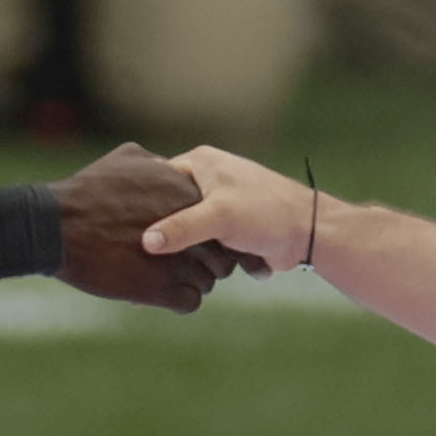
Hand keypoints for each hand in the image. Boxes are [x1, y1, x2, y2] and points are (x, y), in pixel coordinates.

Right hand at [57, 141, 232, 311]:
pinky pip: (190, 301)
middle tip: (180, 263)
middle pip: (218, 252)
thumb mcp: (126, 158)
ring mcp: (178, 260)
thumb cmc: (87, 191)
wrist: (55, 224)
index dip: (204, 231)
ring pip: (208, 280)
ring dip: (192, 282)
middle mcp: (190, 228)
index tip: (188, 239)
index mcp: (187, 195)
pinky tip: (159, 293)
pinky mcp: (161, 289)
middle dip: (204, 260)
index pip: (215, 218)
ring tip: (167, 279)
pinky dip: (179, 300)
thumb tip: (164, 165)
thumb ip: (155, 164)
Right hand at [147, 142, 316, 271]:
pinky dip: (203, 259)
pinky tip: (193, 272)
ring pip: (185, 231)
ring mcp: (217, 205)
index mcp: (199, 163)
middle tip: (143, 255)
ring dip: (186, 250)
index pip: (156, 181)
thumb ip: (182, 228)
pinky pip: (203, 245)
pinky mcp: (227, 229)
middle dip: (164, 233)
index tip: (126, 227)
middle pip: (169, 209)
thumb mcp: (220, 216)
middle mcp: (205, 180)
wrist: (309, 234)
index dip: (142, 204)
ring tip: (170, 266)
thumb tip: (146, 242)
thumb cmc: (268, 213)